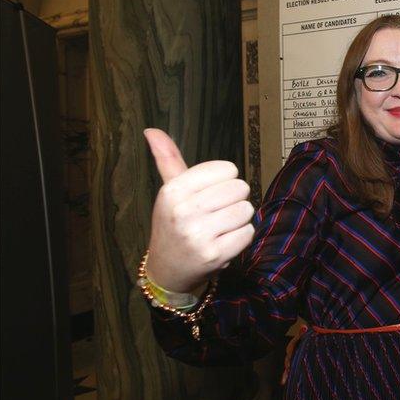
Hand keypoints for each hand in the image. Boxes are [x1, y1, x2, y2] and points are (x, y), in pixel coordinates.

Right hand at [144, 129, 255, 291]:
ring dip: (239, 219)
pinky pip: (248, 233)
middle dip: (234, 200)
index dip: (225, 180)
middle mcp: (183, 211)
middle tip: (216, 213)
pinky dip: (241, 237)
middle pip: (240, 188)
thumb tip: (151, 130)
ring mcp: (198, 235)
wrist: (168, 270)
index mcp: (173, 191)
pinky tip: (224, 241)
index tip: (210, 194)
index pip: (226, 169)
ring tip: (219, 227)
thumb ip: (168, 159)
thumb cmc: (173, 224)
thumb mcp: (169, 191)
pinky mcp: (214, 255)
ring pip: (246, 210)